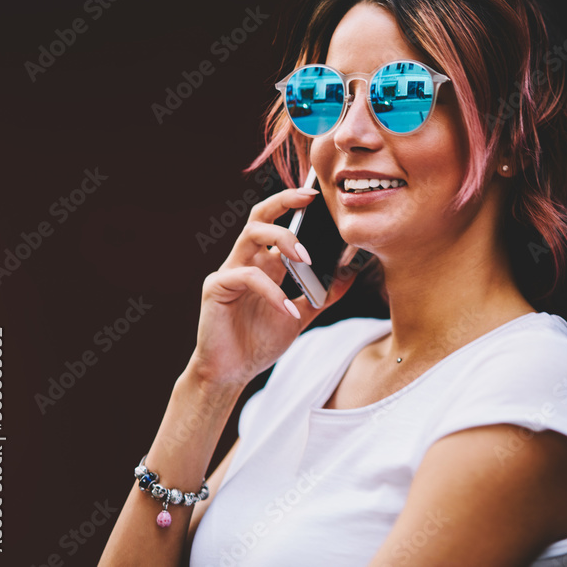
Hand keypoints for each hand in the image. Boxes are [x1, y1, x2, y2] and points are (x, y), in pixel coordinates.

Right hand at [188, 186, 357, 388]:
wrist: (232, 372)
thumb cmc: (259, 341)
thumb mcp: (302, 314)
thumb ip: (323, 294)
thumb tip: (349, 273)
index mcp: (265, 263)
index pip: (276, 221)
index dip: (291, 203)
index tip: (316, 194)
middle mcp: (246, 261)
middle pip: (260, 216)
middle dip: (283, 202)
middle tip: (310, 200)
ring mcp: (229, 272)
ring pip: (250, 236)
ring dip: (282, 241)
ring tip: (306, 259)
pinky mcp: (216, 288)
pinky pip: (246, 277)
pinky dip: (272, 292)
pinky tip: (289, 311)